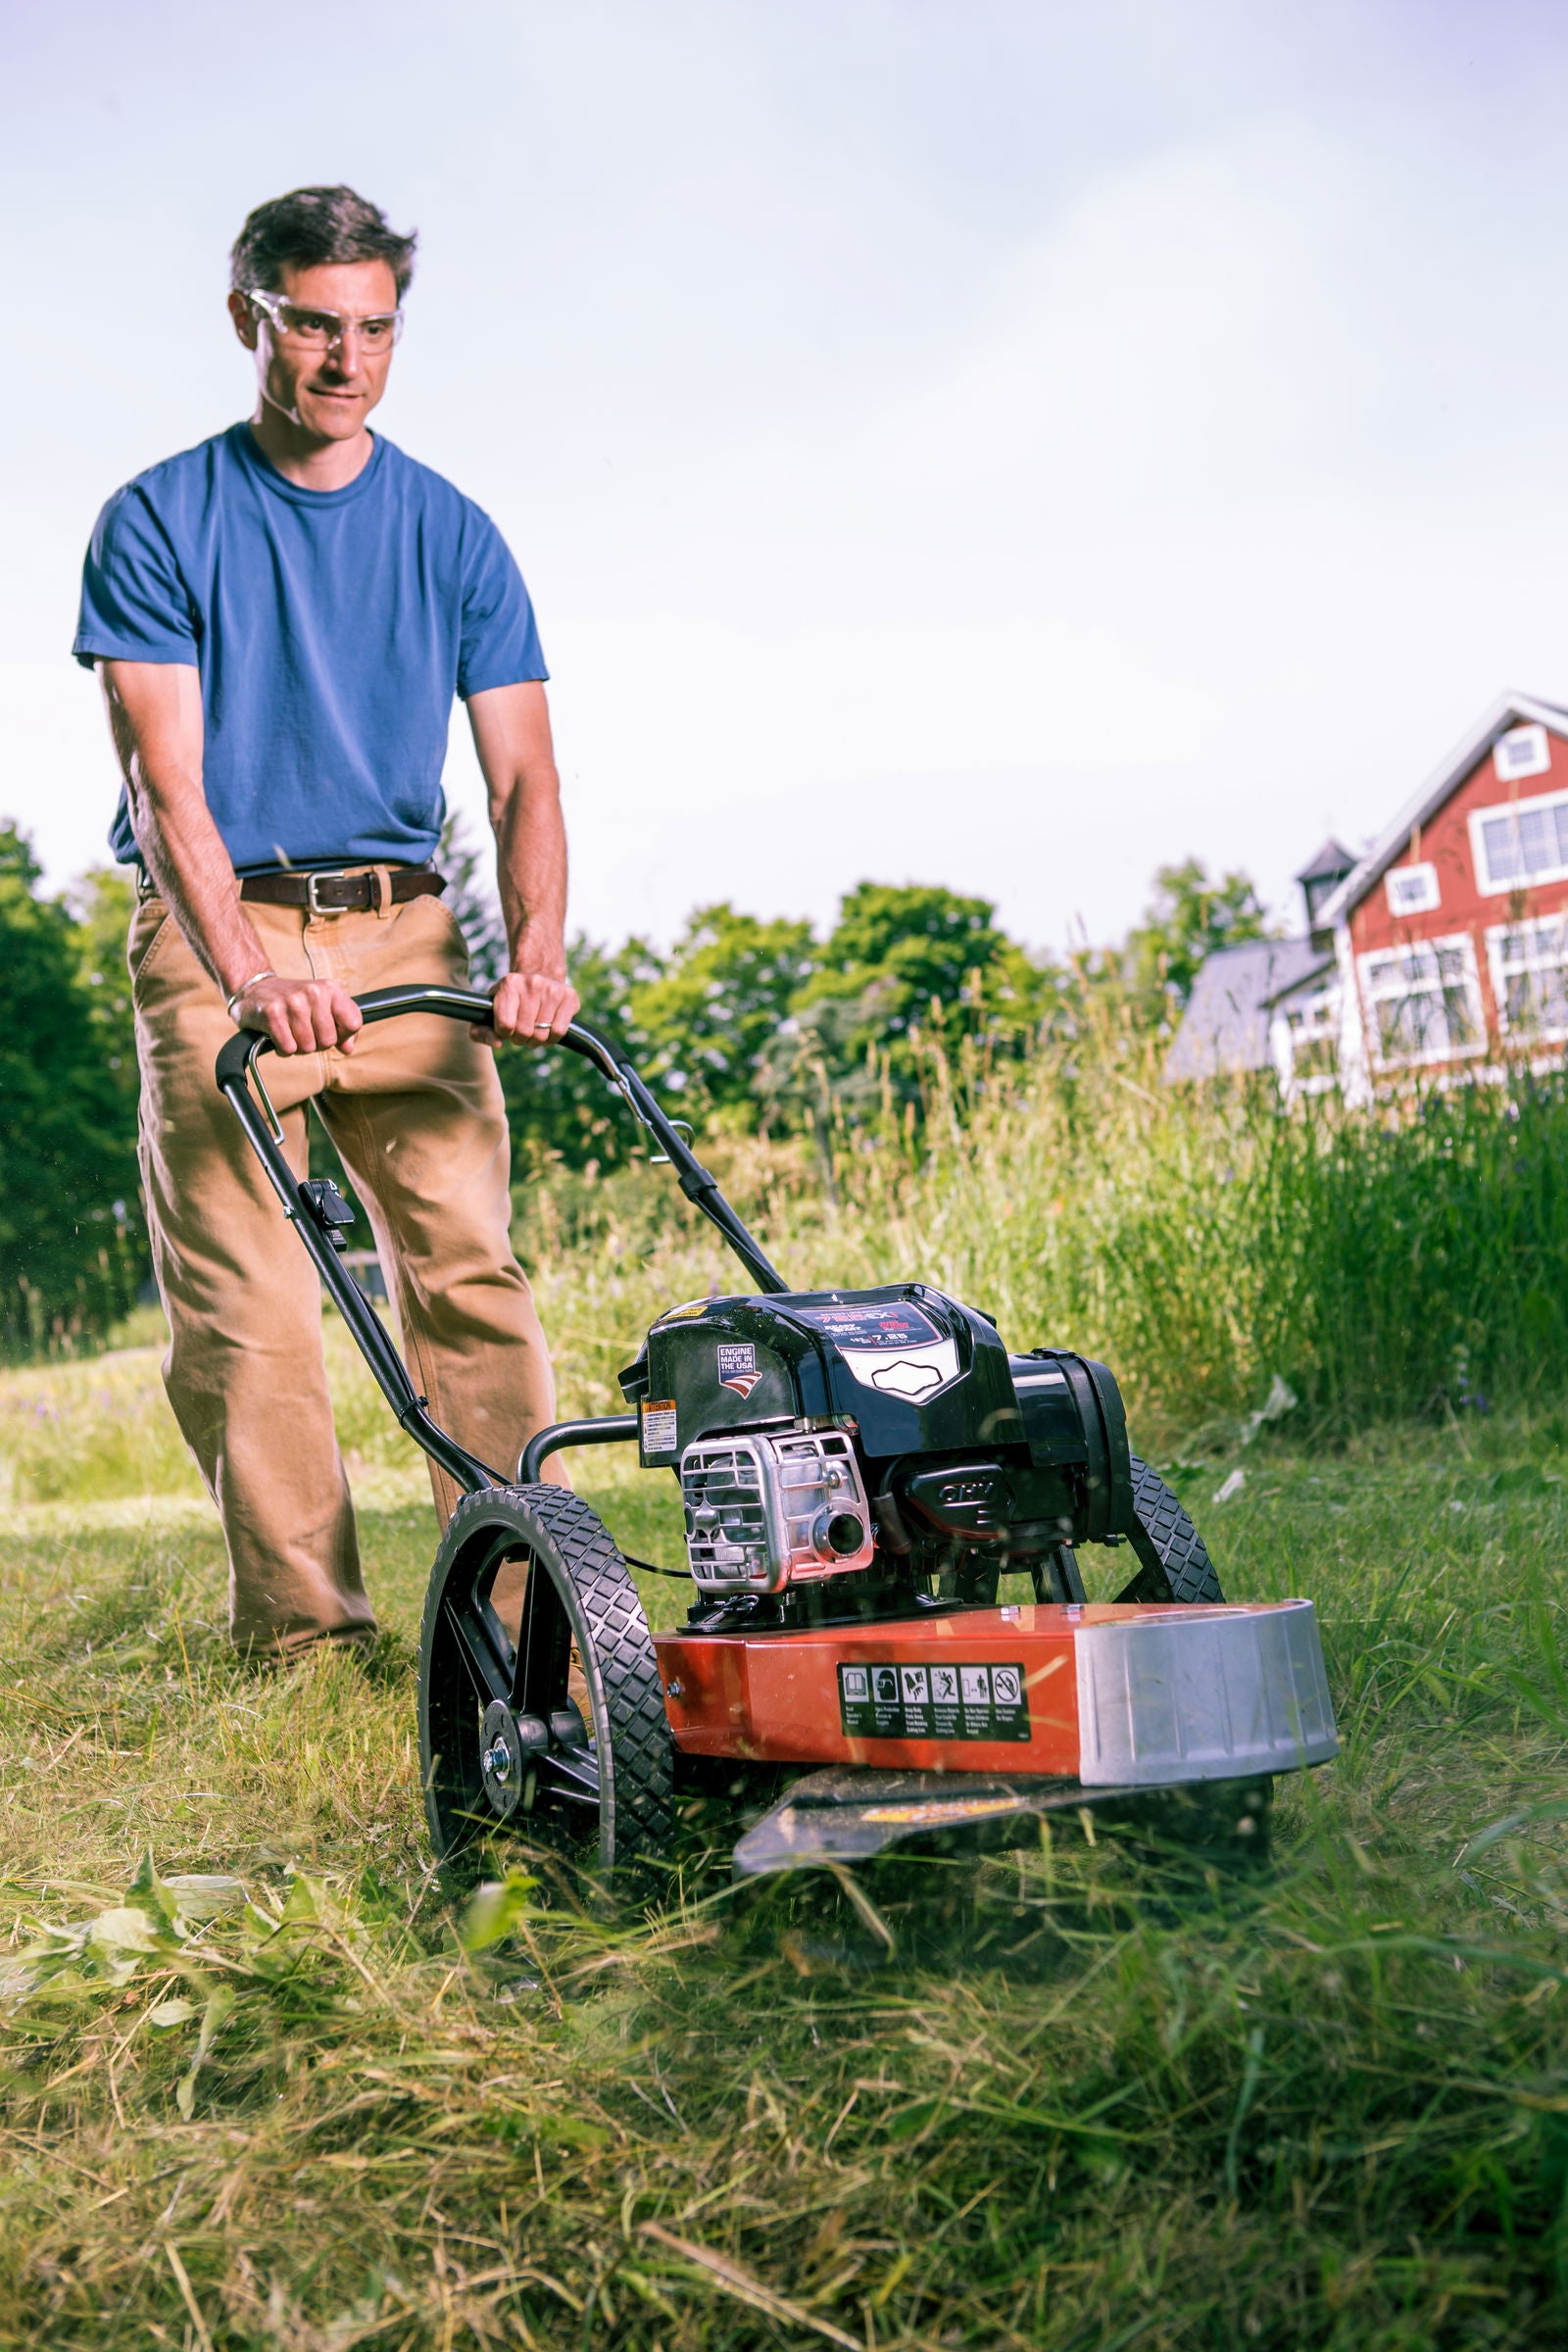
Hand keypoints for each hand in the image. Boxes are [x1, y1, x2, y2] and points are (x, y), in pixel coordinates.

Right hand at [233, 973, 363, 1055]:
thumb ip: (342, 1025)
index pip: (353, 1023)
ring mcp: (293, 1002)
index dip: (343, 1035)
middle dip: (316, 1043)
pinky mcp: (273, 1014)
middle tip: (304, 1031)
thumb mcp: (323, 1006)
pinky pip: (288, 1048)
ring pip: (308, 1047)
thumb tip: (347, 1048)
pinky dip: (283, 1049)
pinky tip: (278, 1036)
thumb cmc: (294, 1003)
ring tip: (290, 1032)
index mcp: (330, 989)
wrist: (255, 990)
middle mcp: (313, 992)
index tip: (330, 1031)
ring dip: (298, 1046)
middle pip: (328, 1040)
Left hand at [487, 967, 580, 1047]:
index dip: (505, 1033)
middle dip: (521, 1038)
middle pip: (524, 1032)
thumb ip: (482, 1030)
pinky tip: (547, 1030)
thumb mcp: (491, 1008)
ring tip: (534, 1030)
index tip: (507, 1028)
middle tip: (522, 1031)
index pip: (505, 1025)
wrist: (540, 975)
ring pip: (541, 1035)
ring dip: (536, 1040)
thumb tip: (498, 1043)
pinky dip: (552, 1038)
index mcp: (509, 984)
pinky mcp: (569, 997)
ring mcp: (552, 989)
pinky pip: (559, 1032)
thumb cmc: (512, 999)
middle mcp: (532, 983)